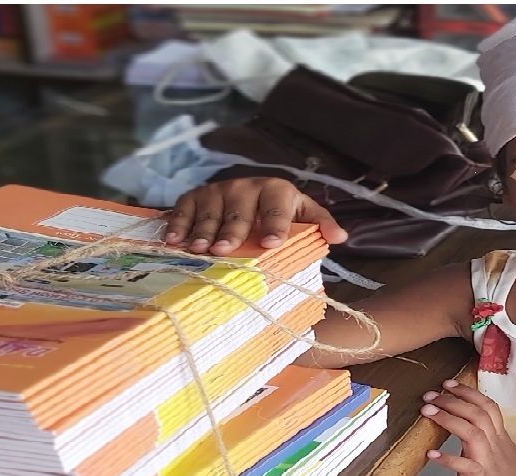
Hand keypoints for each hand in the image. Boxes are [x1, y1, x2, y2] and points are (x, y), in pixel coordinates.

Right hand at [164, 178, 347, 255]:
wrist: (251, 191)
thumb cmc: (278, 210)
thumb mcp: (302, 213)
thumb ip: (320, 224)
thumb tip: (341, 237)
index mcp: (276, 190)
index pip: (277, 207)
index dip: (275, 224)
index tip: (271, 244)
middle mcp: (246, 185)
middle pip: (239, 210)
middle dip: (232, 230)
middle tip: (224, 250)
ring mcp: (218, 189)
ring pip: (210, 210)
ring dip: (202, 230)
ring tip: (198, 249)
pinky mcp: (196, 195)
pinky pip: (185, 208)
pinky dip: (178, 224)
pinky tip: (174, 241)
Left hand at [422, 380, 515, 475]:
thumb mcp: (506, 452)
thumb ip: (488, 440)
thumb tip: (468, 432)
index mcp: (500, 436)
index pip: (487, 406)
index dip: (468, 392)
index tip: (448, 383)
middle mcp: (495, 444)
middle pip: (477, 414)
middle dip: (452, 401)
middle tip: (430, 394)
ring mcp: (488, 461)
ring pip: (472, 433)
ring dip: (448, 419)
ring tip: (428, 412)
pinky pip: (465, 467)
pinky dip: (448, 459)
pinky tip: (431, 455)